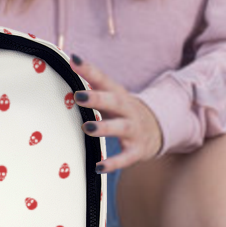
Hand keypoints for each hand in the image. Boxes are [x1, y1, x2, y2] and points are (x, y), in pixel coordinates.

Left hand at [70, 53, 163, 172]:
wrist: (157, 129)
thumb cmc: (123, 111)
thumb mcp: (111, 96)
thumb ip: (92, 84)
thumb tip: (68, 65)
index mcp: (117, 95)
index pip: (102, 79)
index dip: (88, 69)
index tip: (73, 60)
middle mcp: (127, 110)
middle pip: (114, 102)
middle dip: (97, 98)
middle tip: (79, 96)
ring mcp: (133, 130)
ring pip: (120, 128)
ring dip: (104, 127)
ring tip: (88, 127)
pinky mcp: (137, 150)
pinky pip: (125, 158)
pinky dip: (113, 163)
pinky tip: (98, 166)